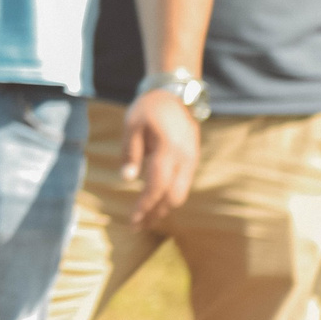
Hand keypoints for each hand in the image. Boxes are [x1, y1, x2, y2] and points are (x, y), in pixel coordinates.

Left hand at [121, 90, 201, 230]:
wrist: (176, 94)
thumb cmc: (149, 108)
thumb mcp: (132, 125)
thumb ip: (130, 151)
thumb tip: (128, 178)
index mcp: (169, 149)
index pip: (157, 187)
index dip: (144, 206)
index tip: (132, 220)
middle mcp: (185, 159)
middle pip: (173, 197)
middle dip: (155, 214)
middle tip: (137, 225)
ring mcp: (192, 160)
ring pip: (180, 194)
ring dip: (163, 209)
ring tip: (145, 219)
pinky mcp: (192, 160)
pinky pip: (182, 185)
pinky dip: (169, 197)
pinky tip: (156, 203)